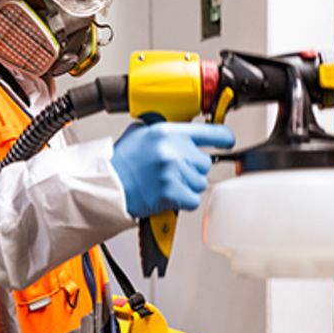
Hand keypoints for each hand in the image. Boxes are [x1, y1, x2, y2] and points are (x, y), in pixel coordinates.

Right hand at [110, 122, 234, 217]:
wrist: (105, 186)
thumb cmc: (119, 164)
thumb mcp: (138, 134)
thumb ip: (161, 130)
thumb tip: (179, 130)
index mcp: (167, 133)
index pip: (209, 132)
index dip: (223, 138)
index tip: (228, 141)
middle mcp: (173, 150)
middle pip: (204, 163)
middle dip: (191, 170)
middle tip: (171, 173)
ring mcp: (173, 172)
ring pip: (200, 183)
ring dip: (186, 187)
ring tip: (165, 185)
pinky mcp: (171, 192)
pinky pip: (192, 200)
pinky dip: (182, 202)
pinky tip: (167, 197)